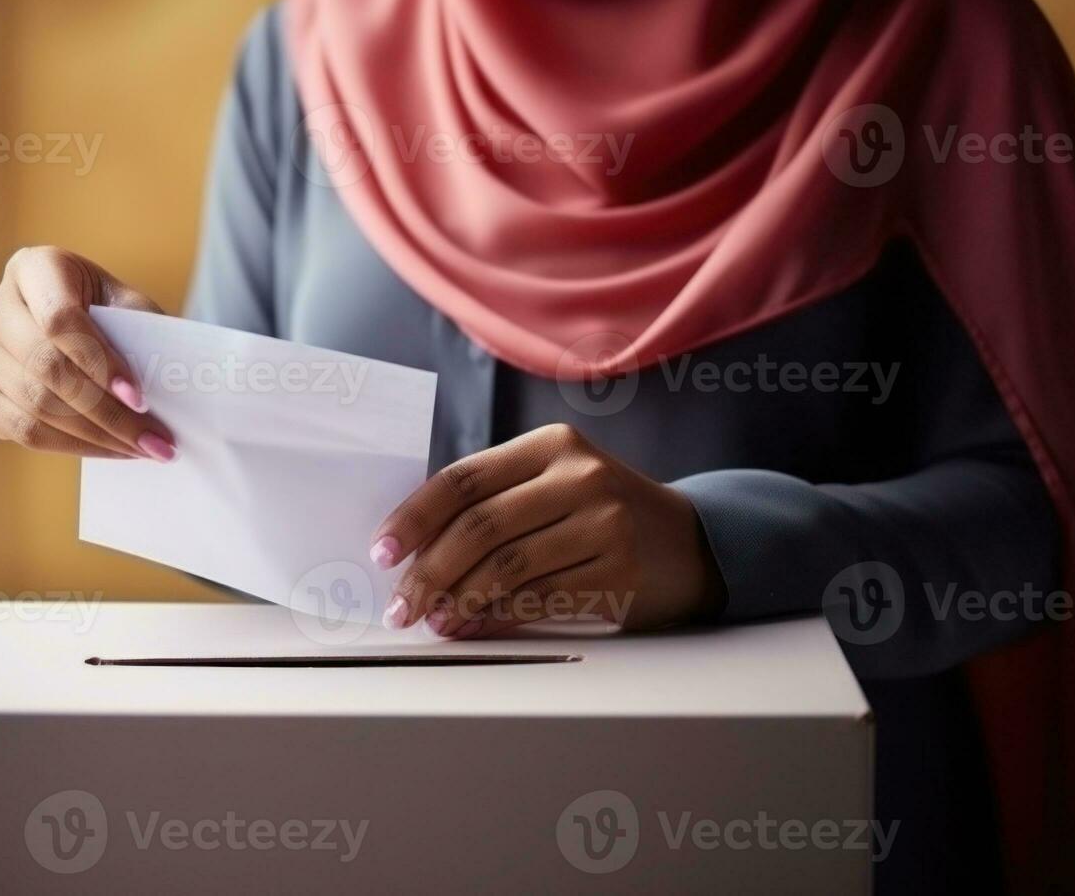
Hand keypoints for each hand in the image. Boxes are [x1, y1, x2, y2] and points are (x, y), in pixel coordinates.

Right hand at [0, 246, 176, 460]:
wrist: (82, 327)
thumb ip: (143, 334)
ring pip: (36, 405)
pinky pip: (23, 431)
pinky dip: (73, 447)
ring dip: (98, 436)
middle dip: (109, 412)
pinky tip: (112, 450)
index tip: (141, 399)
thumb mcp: (131, 307)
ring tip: (145, 449)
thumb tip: (163, 382)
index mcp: (34, 267)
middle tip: (157, 440)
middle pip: (47, 367)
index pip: (59, 319)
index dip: (100, 362)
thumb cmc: (113, 313)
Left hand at [369, 424, 724, 637]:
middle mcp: (580, 476)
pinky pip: (540, 600)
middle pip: (480, 526)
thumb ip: (494, 503)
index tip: (381, 551)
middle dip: (429, 571)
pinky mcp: (621, 570)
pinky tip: (473, 629)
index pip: (463, 479)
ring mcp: (605, 522)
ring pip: (507, 567)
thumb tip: (413, 552)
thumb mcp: (555, 485)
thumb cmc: (601, 514)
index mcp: (551, 445)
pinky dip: (498, 619)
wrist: (692, 542)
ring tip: (434, 622)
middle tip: (401, 605)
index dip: (414, 517)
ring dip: (459, 601)